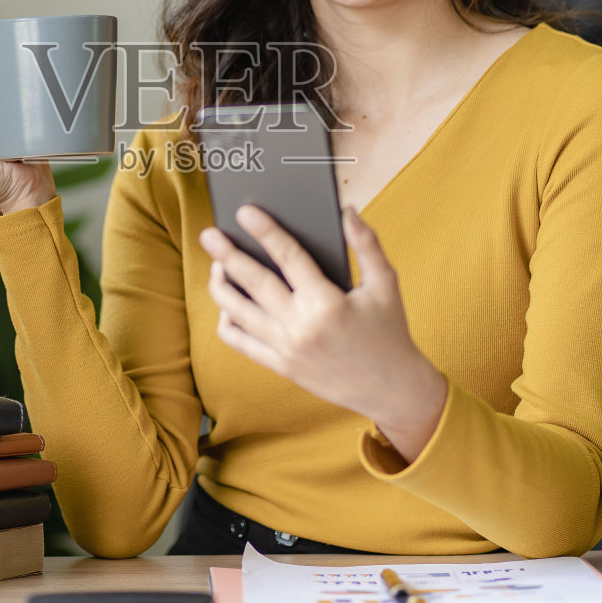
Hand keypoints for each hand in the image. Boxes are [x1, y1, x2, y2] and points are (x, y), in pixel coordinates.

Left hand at [199, 205, 447, 463]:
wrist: (392, 390)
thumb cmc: (390, 332)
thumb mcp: (386, 284)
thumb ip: (366, 245)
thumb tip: (347, 212)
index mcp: (327, 302)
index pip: (288, 257)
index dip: (265, 231)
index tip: (245, 212)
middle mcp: (301, 326)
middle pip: (253, 283)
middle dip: (226, 255)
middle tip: (209, 234)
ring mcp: (287, 349)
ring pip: (238, 313)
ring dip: (221, 286)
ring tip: (216, 265)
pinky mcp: (281, 366)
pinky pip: (241, 343)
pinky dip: (227, 322)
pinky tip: (228, 305)